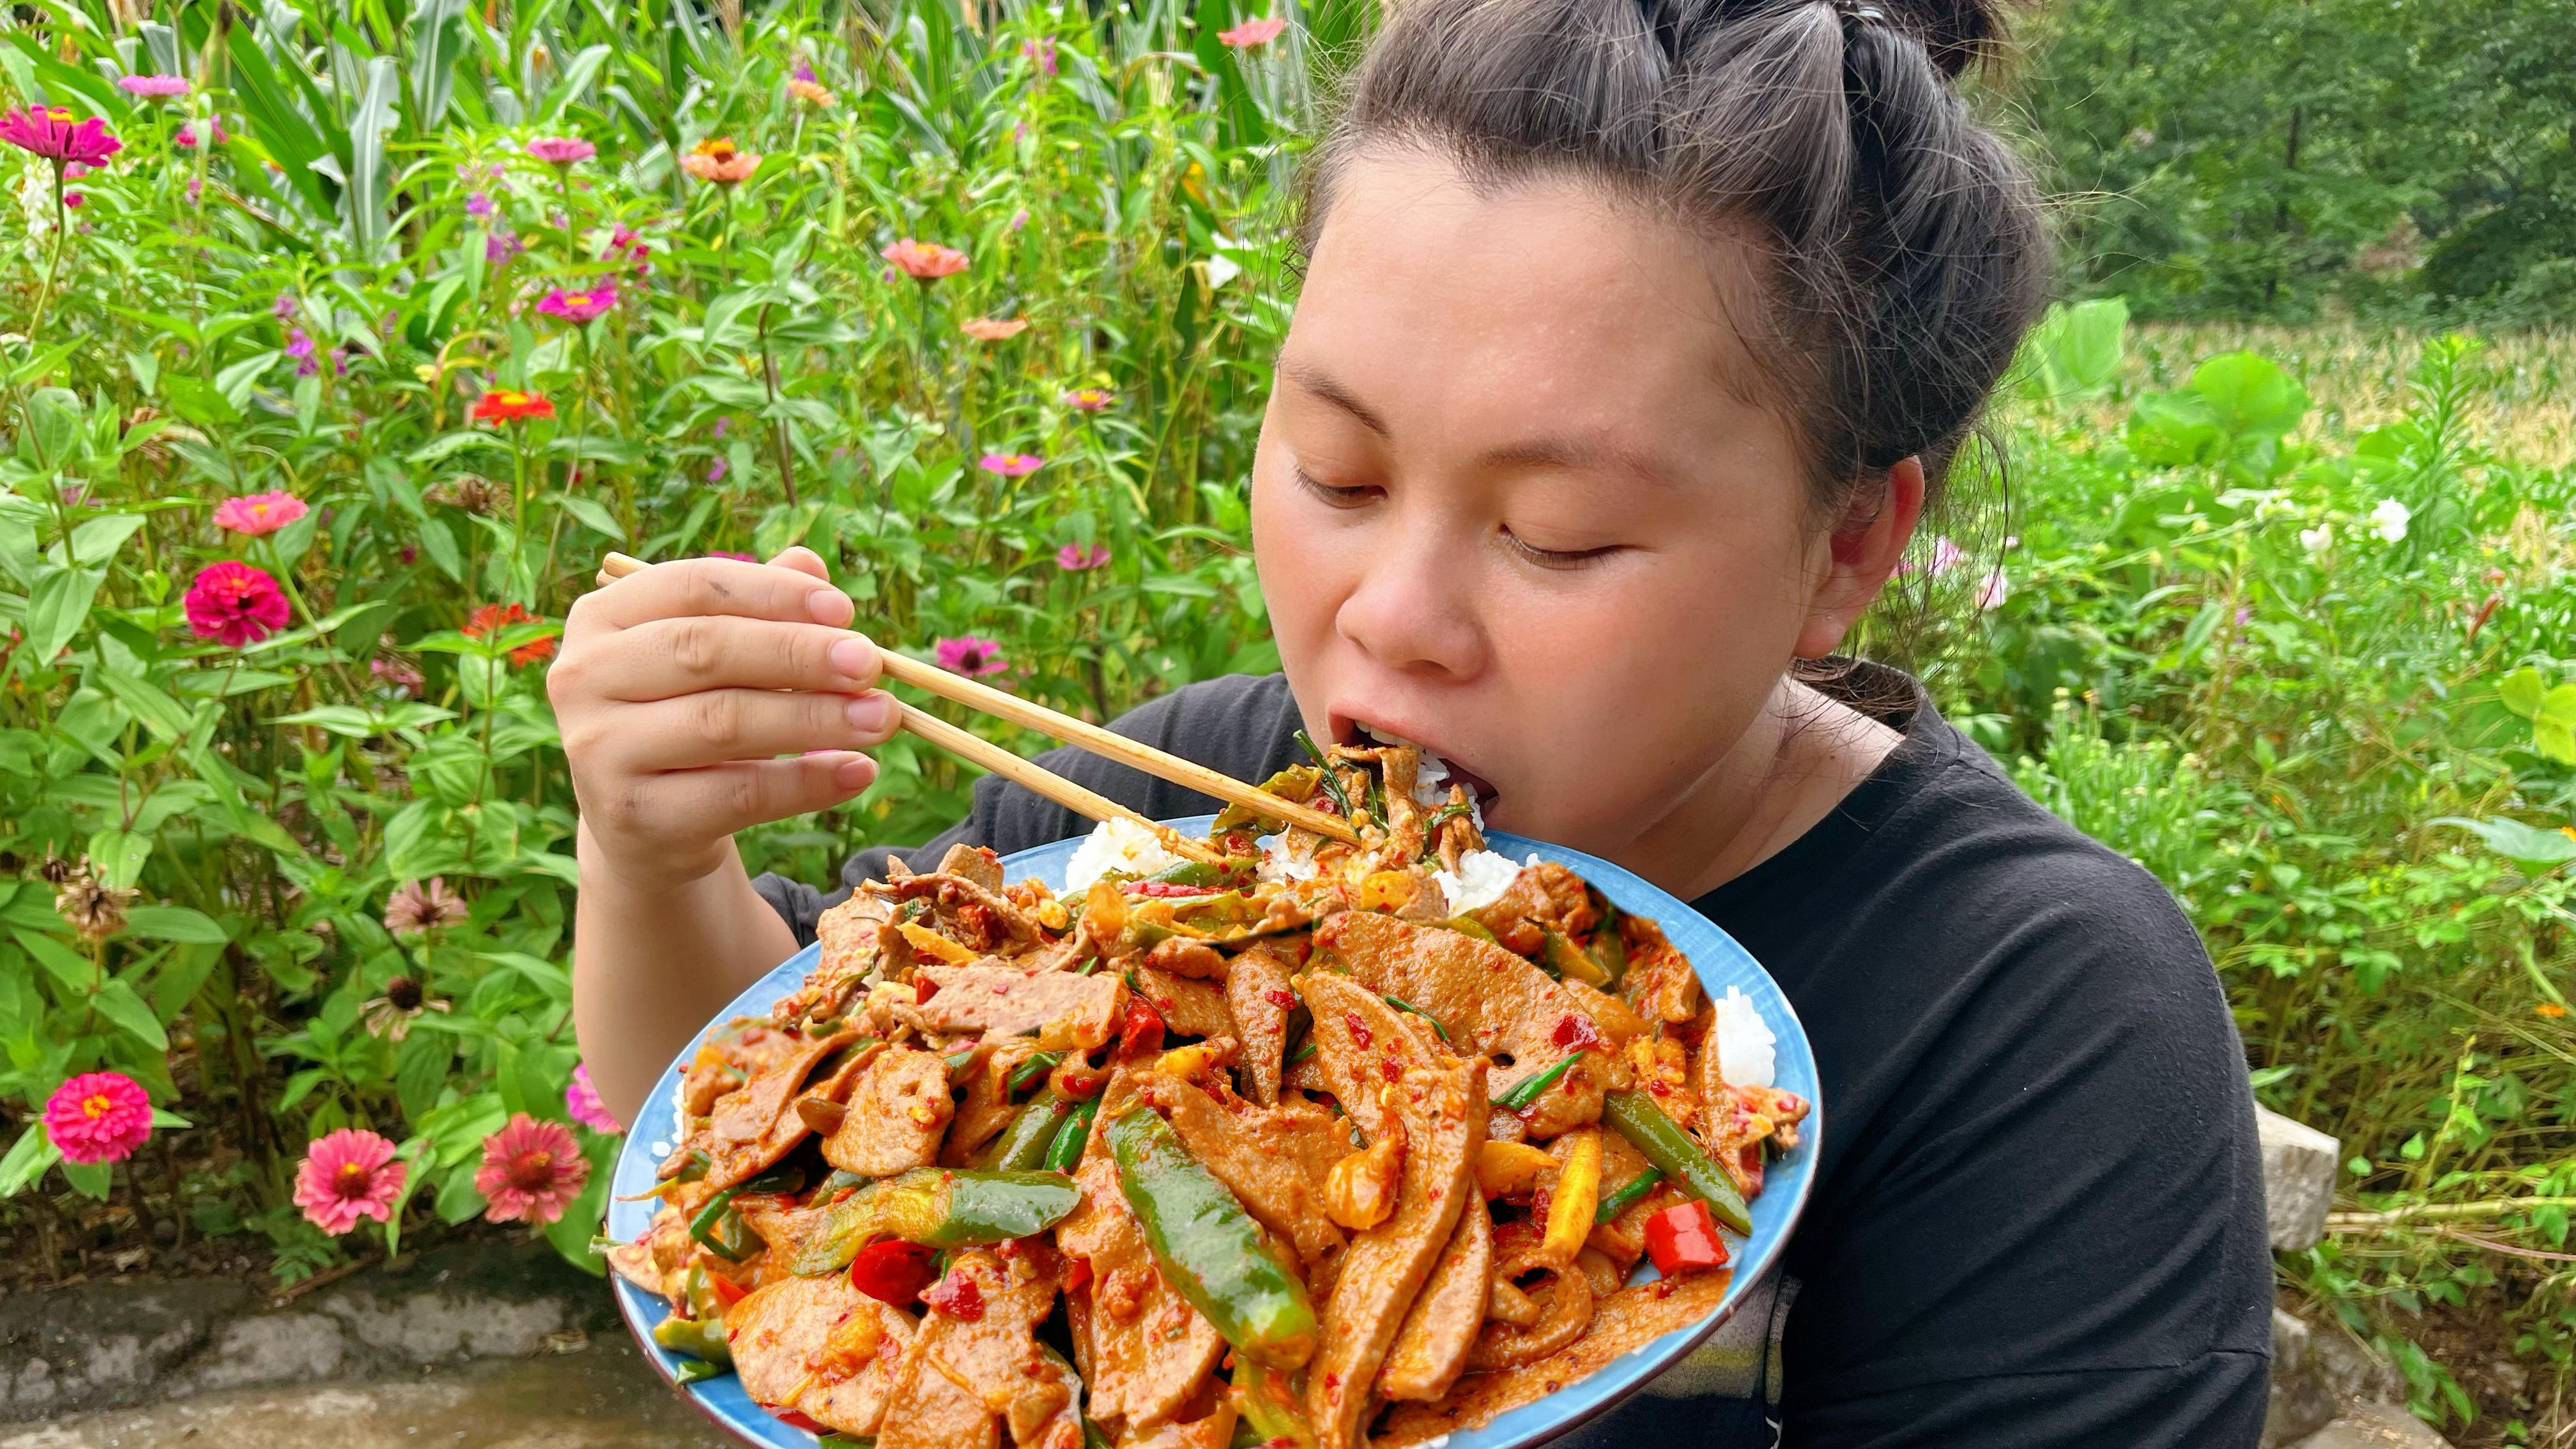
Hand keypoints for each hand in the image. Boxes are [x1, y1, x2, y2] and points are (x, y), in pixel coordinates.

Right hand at [549, 548, 897, 886]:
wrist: (647, 824)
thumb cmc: (687, 715)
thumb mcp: (718, 657)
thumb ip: (759, 610)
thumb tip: (811, 562)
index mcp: (602, 617)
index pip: (692, 586)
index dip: (773, 593)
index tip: (844, 610)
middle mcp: (584, 678)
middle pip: (705, 650)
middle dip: (799, 654)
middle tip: (871, 664)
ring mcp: (598, 750)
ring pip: (722, 722)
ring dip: (815, 718)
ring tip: (882, 717)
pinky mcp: (632, 817)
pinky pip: (737, 794)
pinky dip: (808, 782)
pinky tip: (860, 771)